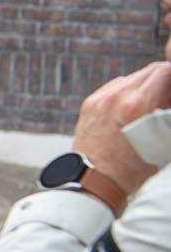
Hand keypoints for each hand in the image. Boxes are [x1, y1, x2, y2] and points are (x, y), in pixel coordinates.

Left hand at [73, 61, 170, 195]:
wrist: (93, 180)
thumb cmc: (132, 170)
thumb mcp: (163, 144)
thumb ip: (168, 117)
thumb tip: (167, 109)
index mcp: (137, 104)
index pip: (164, 71)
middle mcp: (116, 96)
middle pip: (148, 72)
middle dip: (164, 82)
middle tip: (168, 101)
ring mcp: (100, 99)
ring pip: (131, 79)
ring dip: (146, 87)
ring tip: (152, 107)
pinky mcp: (89, 104)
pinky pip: (114, 88)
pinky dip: (127, 93)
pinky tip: (133, 110)